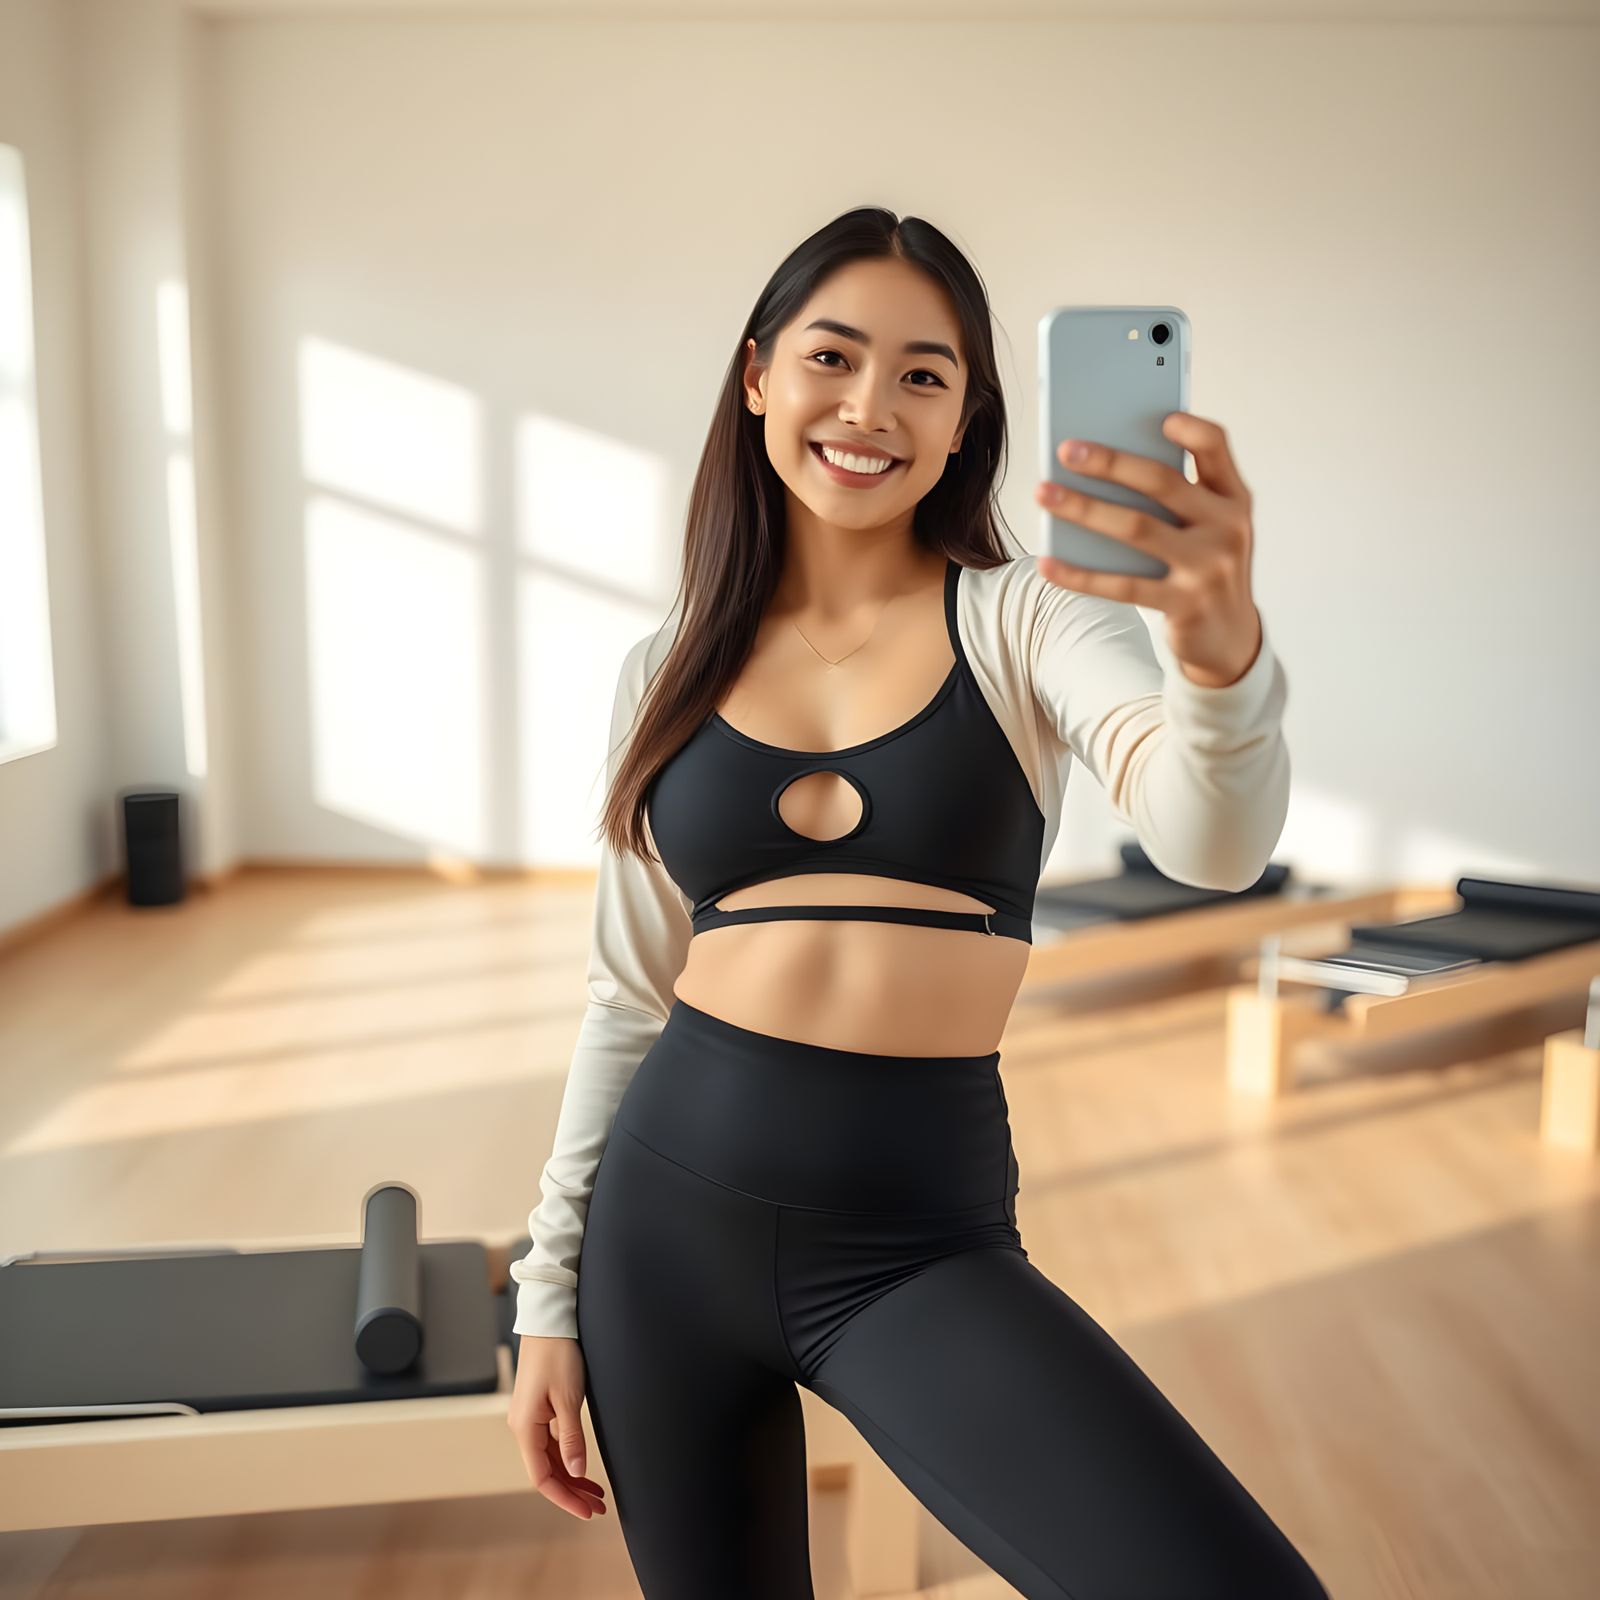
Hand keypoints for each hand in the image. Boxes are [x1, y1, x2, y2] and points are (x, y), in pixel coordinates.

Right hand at [507, 1334, 609, 1518]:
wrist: (549, 1321)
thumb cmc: (558, 1354)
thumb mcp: (568, 1398)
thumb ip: (571, 1437)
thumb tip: (576, 1471)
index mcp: (525, 1428)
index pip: (542, 1477)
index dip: (565, 1497)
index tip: (587, 1511)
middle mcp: (523, 1427)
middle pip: (547, 1471)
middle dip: (572, 1491)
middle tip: (599, 1507)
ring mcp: (530, 1419)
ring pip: (550, 1459)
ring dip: (572, 1476)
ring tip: (597, 1492)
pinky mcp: (539, 1409)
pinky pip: (552, 1443)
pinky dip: (568, 1457)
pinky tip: (583, 1466)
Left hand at [1034, 411, 1261, 687]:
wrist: (1230, 638)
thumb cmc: (1205, 568)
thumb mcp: (1207, 528)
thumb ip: (1176, 497)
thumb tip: (1102, 464)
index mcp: (1233, 498)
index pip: (1217, 447)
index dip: (1189, 428)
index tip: (1156, 415)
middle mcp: (1227, 528)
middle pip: (1162, 483)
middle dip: (1110, 463)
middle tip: (1068, 449)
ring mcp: (1208, 568)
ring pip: (1136, 529)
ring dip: (1084, 508)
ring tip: (1044, 493)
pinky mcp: (1184, 606)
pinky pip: (1121, 585)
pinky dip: (1080, 575)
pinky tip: (1047, 562)